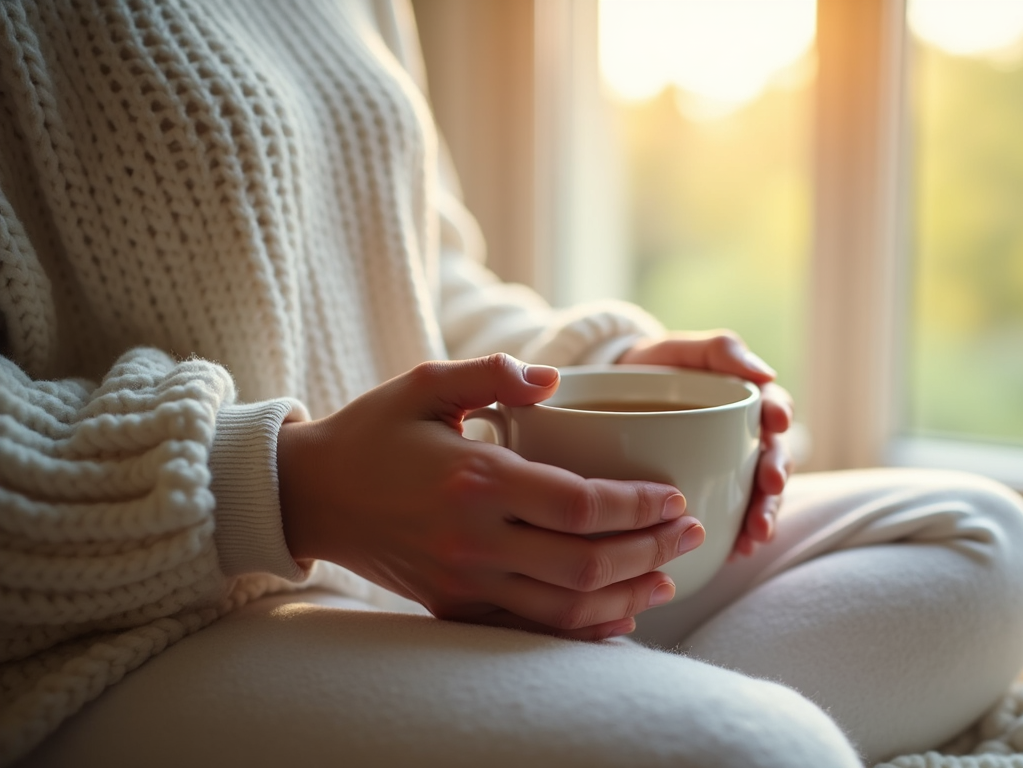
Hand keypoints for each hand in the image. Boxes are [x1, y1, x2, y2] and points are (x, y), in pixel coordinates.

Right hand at [277, 353, 704, 640]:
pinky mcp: (454, 607)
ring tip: (667, 577)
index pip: (581, 506)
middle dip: (651, 552)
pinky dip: (580, 630)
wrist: (308, 494)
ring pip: (565, 609)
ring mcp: (464, 582)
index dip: (639, 507)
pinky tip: (616, 616)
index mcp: (477, 479)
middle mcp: (475, 539)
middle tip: (690, 533)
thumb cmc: (373, 432)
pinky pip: (530, 631)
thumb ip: (492, 373)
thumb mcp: (425, 383)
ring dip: (627, 597)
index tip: (674, 497)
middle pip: (586, 564)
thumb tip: (553, 379)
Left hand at [617, 332, 793, 557]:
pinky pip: (731, 523)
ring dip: (765, 514)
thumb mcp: (676, 350)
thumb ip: (717, 349)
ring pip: (759, 495)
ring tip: (757, 534)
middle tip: (770, 487)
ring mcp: (729, 474)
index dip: (780, 413)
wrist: (601, 402)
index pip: (773, 405)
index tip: (775, 424)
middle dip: (777, 474)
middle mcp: (744, 440)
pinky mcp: (709, 500)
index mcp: (744, 402)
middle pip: (773, 456)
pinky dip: (739, 538)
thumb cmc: (648, 370)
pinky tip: (737, 552)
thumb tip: (765, 371)